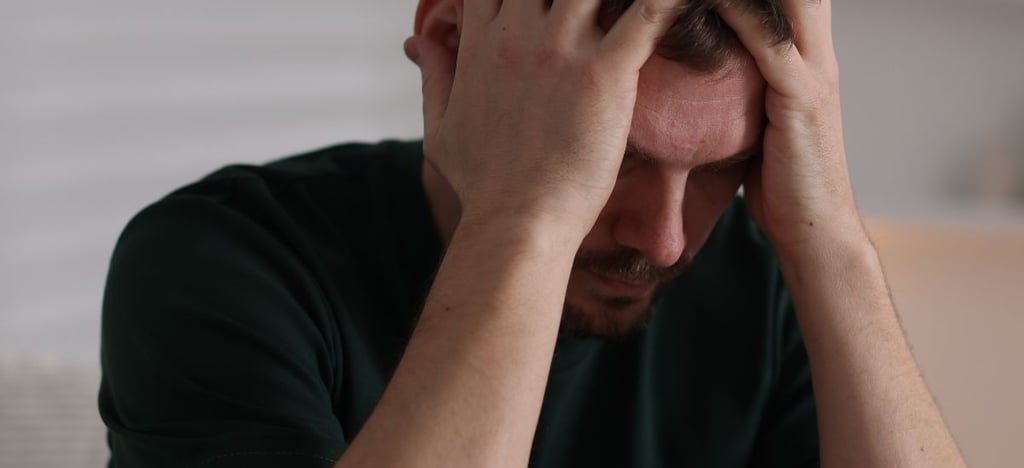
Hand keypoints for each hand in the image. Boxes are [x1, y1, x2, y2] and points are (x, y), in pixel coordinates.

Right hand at [404, 0, 686, 238]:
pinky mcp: (605, 74)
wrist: (517, 223)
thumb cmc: (482, 185)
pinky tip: (683, 0)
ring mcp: (561, 50)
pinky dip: (668, 1)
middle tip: (589, 14)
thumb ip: (433, 75)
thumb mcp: (440, 128)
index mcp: (481, 44)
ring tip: (630, 9)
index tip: (536, 6)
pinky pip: (647, 13)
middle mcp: (518, 35)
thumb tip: (416, 40)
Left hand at [717, 0, 867, 256]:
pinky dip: (741, 15)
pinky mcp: (803, 99)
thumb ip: (740, 86)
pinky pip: (770, 44)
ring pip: (786, 2)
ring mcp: (813, 72)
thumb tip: (699, 70)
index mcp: (804, 54)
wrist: (813, 230)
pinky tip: (706, 2)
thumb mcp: (756, 118)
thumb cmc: (778, 179)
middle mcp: (815, 53)